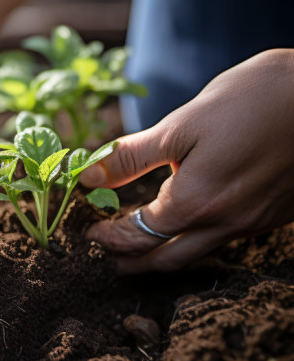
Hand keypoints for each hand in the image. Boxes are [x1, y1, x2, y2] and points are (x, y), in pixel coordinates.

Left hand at [81, 49, 293, 272]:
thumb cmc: (254, 99)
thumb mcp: (180, 124)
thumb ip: (131, 157)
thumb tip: (86, 178)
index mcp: (197, 203)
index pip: (140, 235)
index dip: (111, 236)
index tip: (90, 232)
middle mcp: (228, 223)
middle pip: (169, 259)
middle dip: (133, 261)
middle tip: (107, 257)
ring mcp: (257, 221)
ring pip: (201, 252)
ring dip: (165, 254)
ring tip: (140, 248)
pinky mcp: (277, 213)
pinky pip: (229, 237)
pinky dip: (198, 239)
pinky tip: (190, 223)